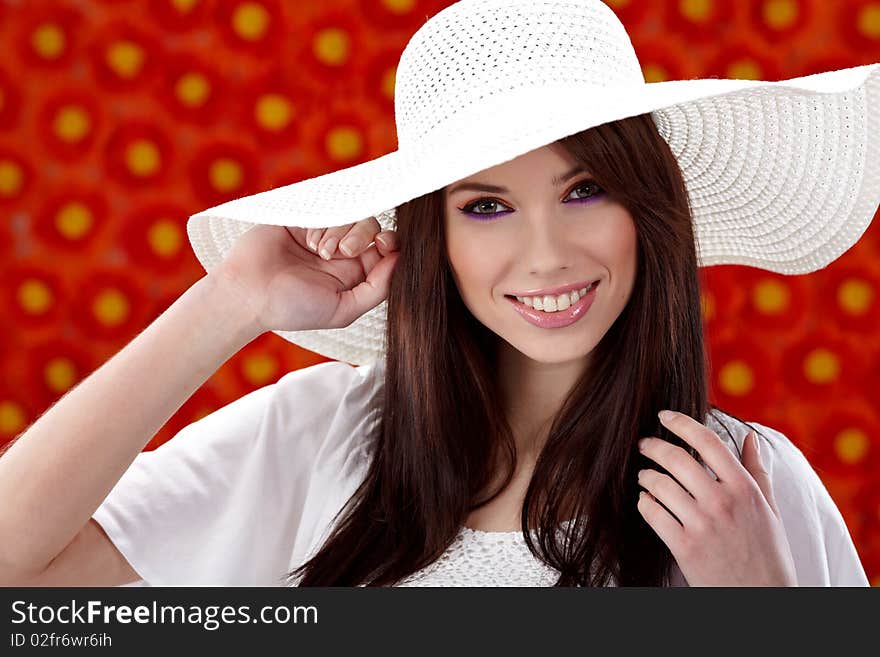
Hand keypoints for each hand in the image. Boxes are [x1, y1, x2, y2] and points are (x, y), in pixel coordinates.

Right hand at [213, 216, 399, 333]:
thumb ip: (377, 289)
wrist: (248, 293)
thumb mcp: (343, 310)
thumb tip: (401, 261)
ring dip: (338, 231)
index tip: (383, 244)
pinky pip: (327, 205)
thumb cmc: (293, 308)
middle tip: (342, 252)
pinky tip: (308, 240)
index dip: (391, 242)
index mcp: (354, 273)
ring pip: (351, 214)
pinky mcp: (303, 216)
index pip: (386, 249)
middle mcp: (341, 251)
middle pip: (372, 226)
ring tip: (318, 251)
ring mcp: (322, 231)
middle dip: (362, 236)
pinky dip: (322, 221)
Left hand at [635, 410, 797, 586]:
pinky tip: (646, 500)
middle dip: (653, 446)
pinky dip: (644, 502)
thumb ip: (757, 470)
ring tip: (644, 476)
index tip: (664, 416)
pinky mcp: (684, 547)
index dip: (682, 423)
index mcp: (744, 489)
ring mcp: (701, 525)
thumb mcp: (769, 509)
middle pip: (676, 458)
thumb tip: (750, 436)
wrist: (762, 598)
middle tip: (644, 444)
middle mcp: (722, 502)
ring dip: (646, 476)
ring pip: (659, 484)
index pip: (708, 442)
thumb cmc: (767, 552)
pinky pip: (651, 512)